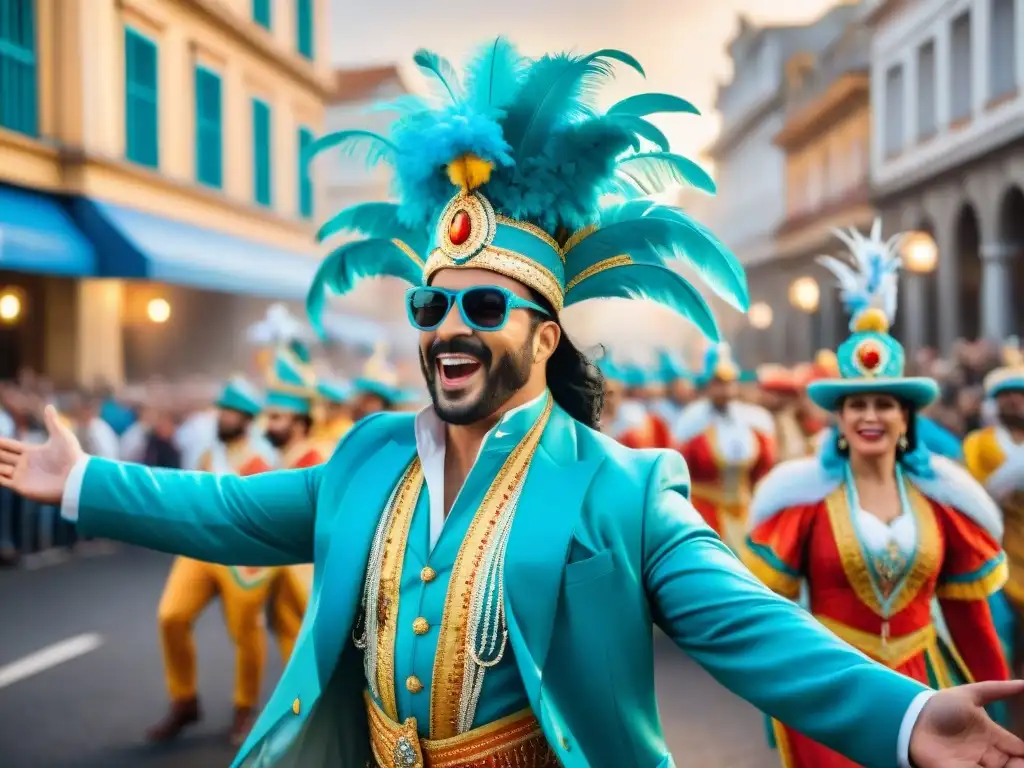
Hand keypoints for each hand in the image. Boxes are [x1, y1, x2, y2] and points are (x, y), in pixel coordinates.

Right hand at [0, 405, 83, 504]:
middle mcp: (26, 464)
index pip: (11, 446)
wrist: (76, 478)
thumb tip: (48, 406)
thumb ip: (51, 421)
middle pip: (3, 457)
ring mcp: (23, 476)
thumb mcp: (60, 435)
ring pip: (0, 468)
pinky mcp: (21, 487)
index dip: (1, 442)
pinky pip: (2, 481)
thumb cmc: (71, 456)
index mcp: (33, 452)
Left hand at [909, 680, 1023, 766]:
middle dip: (1019, 765)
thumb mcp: (970, 695)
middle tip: (1019, 763)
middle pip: (1014, 764)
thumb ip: (997, 690)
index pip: (1018, 749)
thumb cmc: (940, 705)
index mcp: (991, 735)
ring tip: (1013, 766)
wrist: (912, 718)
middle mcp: (986, 753)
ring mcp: (974, 764)